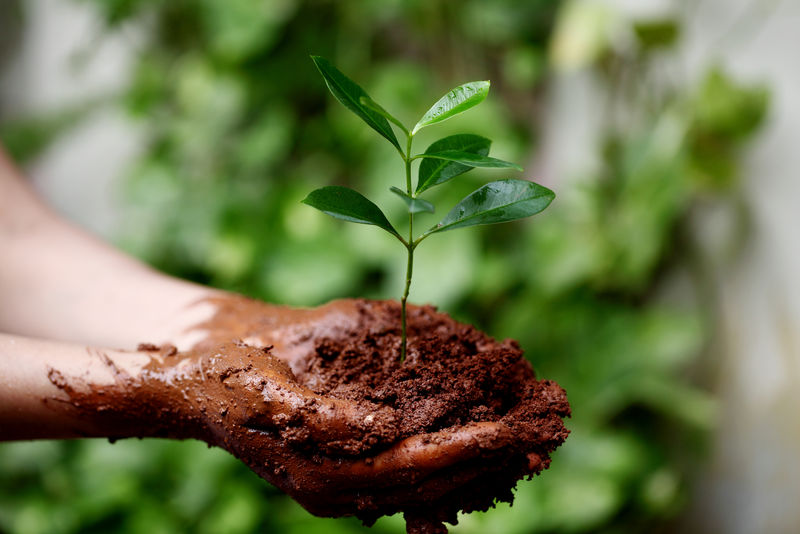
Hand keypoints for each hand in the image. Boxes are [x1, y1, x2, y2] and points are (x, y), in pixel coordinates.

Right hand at [46, 294, 519, 522]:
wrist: (204, 370)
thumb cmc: (228, 379)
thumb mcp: (266, 394)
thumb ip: (324, 421)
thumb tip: (385, 433)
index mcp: (325, 476)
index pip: (415, 468)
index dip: (470, 449)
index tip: (519, 431)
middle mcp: (348, 484)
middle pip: (438, 475)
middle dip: (496, 452)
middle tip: (552, 430)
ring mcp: (355, 472)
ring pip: (437, 467)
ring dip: (490, 447)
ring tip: (540, 425)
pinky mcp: (358, 451)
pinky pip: (422, 451)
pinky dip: (463, 435)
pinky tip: (495, 418)